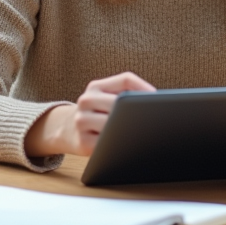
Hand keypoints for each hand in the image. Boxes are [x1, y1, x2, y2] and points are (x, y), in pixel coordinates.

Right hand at [25, 72, 156, 156]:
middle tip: (156, 118)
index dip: (145, 88)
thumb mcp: (105, 98)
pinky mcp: (82, 142)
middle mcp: (86, 100)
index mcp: (95, 87)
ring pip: (114, 124)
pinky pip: (107, 143)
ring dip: (130, 129)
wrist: (67, 130)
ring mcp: (81, 121)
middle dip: (139, 112)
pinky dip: (120, 143)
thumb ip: (126, 94)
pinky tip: (128, 144)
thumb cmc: (97, 113)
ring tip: (144, 132)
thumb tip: (156, 101)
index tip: (158, 99)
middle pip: (120, 102)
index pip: (126, 80)